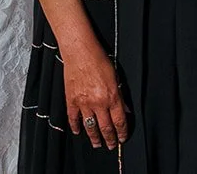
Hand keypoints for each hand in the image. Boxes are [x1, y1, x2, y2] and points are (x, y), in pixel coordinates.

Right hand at [63, 35, 127, 149]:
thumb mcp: (116, 76)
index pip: (120, 122)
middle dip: (110, 139)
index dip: (122, 133)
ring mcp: (84, 103)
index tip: (122, 138)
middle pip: (106, 128)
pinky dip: (76, 127)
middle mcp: (99, 103)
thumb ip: (121, 95)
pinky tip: (78, 131)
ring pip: (90, 127)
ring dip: (94, 138)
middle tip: (111, 146)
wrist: (80, 51)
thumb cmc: (98, 59)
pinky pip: (73, 119)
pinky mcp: (71, 100)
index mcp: (112, 96)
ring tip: (97, 144)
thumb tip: (125, 110)